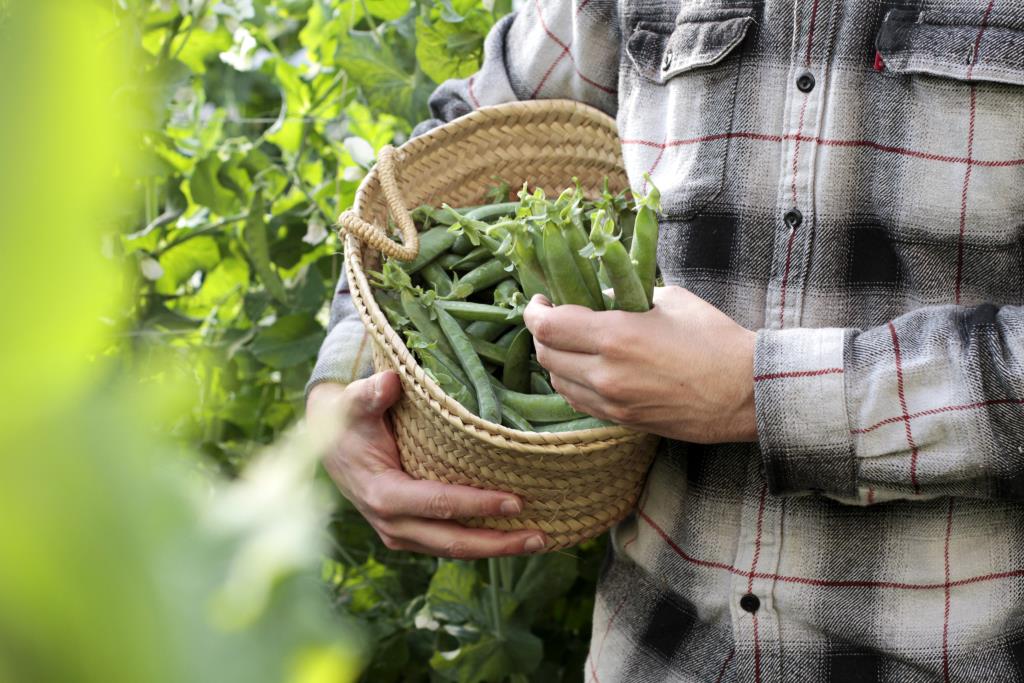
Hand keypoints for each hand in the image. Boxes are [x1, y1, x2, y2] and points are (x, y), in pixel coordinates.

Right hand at [306, 372, 545, 556]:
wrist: (329, 444)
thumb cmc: (348, 420)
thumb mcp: (354, 403)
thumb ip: (370, 394)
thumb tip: (391, 381)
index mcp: (383, 494)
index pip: (438, 504)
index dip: (477, 505)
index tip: (516, 501)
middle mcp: (392, 524)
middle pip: (452, 542)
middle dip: (498, 543)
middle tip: (540, 537)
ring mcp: (401, 535)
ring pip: (454, 550)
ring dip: (496, 549)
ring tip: (538, 541)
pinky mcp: (410, 536)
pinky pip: (449, 545)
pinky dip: (481, 544)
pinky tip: (512, 537)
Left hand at [524, 286, 757, 443]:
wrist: (746, 392)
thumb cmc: (714, 338)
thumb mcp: (669, 300)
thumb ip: (626, 296)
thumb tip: (599, 296)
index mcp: (615, 336)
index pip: (548, 326)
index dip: (534, 312)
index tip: (539, 301)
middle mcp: (606, 373)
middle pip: (545, 355)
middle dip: (542, 334)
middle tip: (552, 319)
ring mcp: (612, 402)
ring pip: (557, 382)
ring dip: (555, 360)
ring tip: (569, 343)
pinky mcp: (621, 421)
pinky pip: (578, 402)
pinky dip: (572, 383)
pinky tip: (584, 369)